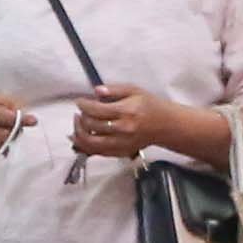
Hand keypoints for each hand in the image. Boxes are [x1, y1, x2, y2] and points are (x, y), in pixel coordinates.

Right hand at [0, 88, 27, 161]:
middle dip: (14, 131)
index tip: (32, 120)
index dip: (21, 119)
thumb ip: (9, 103)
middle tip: (15, 127)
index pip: (6, 117)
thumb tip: (24, 113)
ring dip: (6, 142)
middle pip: (5, 135)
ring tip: (1, 133)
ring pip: (0, 148)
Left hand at [67, 84, 207, 166]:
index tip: (79, 101)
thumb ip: (114, 90)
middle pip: (91, 126)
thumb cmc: (149, 105)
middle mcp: (122, 129)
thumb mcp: (134, 90)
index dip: (84, 105)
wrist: (165, 125)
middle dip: (81, 118)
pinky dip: (86, 146)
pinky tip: (81, 137)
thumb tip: (96, 91)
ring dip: (79, 134)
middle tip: (80, 112)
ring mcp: (121, 143)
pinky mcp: (121, 152)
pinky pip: (98, 152)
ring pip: (91, 143)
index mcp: (126, 111)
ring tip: (78, 125)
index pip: (96, 110)